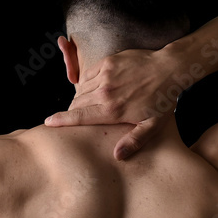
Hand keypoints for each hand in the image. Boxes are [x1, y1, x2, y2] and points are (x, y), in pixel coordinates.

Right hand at [44, 47, 180, 159]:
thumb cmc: (163, 99)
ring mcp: (106, 75)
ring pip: (82, 89)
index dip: (61, 120)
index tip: (48, 122)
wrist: (169, 68)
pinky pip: (89, 74)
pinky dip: (88, 83)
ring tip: (88, 104)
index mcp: (113, 110)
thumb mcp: (152, 125)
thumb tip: (117, 156)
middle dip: (73, 111)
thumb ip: (134, 141)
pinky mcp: (108, 62)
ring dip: (80, 98)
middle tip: (75, 117)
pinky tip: (95, 88)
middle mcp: (105, 92)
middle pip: (77, 104)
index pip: (79, 117)